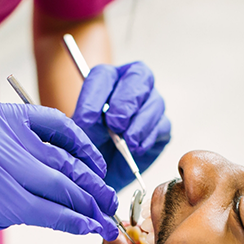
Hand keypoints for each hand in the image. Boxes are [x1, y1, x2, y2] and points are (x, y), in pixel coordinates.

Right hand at [0, 101, 118, 243]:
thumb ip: (15, 153)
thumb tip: (63, 178)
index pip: (55, 122)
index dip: (83, 146)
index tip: (97, 166)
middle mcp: (1, 134)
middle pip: (64, 160)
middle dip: (92, 184)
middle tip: (110, 201)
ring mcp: (0, 164)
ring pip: (62, 187)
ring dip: (90, 206)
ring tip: (107, 219)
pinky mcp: (0, 198)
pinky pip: (49, 211)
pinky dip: (74, 222)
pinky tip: (88, 229)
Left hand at [72, 62, 171, 191]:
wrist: (104, 167)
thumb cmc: (93, 142)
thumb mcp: (82, 129)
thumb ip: (84, 118)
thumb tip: (89, 119)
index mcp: (108, 79)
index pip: (104, 75)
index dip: (95, 97)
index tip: (85, 120)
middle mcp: (133, 85)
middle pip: (140, 75)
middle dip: (126, 102)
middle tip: (115, 124)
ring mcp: (151, 104)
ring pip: (154, 102)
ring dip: (139, 124)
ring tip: (126, 142)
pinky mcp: (161, 127)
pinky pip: (161, 126)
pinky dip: (148, 138)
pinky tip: (135, 149)